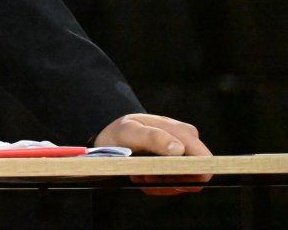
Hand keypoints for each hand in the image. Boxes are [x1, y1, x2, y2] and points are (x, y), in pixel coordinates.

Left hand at [94, 112, 211, 194]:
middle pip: (193, 178)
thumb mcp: (130, 131)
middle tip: (144, 174)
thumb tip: (179, 149)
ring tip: (139, 172)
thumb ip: (153, 137)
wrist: (112, 137)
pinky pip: (169, 187)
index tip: (170, 182)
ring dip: (157, 184)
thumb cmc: (123, 131)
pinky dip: (153, 185)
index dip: (193, 177)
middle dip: (168, 182)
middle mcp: (188, 146)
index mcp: (184, 133)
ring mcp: (182, 159)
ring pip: (179, 185)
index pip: (205, 161)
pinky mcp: (173, 171)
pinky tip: (141, 174)